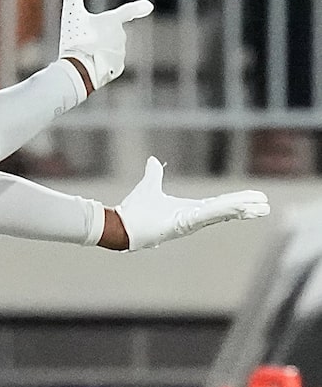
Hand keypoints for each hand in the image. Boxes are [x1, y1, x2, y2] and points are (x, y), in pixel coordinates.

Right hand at [58, 0, 152, 92]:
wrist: (78, 71)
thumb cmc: (75, 39)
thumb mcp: (71, 12)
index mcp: (112, 22)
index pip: (127, 12)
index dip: (137, 8)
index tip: (148, 6)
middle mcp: (121, 36)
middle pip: (109, 34)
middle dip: (98, 38)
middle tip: (82, 43)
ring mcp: (121, 53)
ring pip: (109, 49)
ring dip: (98, 51)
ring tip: (84, 56)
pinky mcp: (118, 69)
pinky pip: (109, 64)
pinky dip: (101, 64)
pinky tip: (90, 66)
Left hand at [115, 156, 268, 251]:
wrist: (120, 226)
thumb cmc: (134, 212)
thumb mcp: (149, 187)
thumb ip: (153, 174)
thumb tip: (152, 161)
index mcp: (189, 210)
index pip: (218, 205)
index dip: (237, 202)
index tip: (254, 200)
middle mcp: (193, 219)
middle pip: (225, 211)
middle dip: (246, 208)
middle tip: (266, 206)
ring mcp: (190, 223)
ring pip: (221, 213)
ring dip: (241, 209)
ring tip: (261, 206)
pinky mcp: (183, 224)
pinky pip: (208, 215)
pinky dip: (224, 210)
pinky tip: (240, 206)